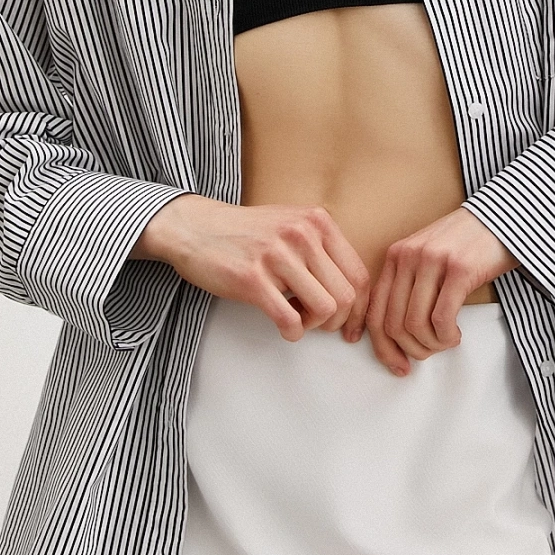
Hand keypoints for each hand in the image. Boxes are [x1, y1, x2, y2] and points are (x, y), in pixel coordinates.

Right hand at [131, 195, 371, 342]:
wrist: (195, 227)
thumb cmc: (247, 233)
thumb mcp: (292, 224)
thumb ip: (322, 249)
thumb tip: (352, 293)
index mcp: (317, 221)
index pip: (358, 274)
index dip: (360, 309)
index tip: (351, 327)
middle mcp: (302, 234)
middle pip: (346, 295)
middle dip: (337, 320)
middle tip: (318, 324)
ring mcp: (277, 256)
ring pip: (325, 308)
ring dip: (314, 325)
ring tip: (297, 318)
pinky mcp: (252, 279)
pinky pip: (291, 320)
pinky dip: (293, 332)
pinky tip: (284, 327)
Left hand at [360, 207, 518, 375]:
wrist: (502, 217)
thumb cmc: (466, 244)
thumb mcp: (426, 259)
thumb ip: (408, 287)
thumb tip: (396, 336)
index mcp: (395, 256)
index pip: (375, 311)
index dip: (382, 347)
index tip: (397, 365)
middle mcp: (408, 256)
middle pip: (393, 323)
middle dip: (411, 349)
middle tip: (429, 353)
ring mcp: (433, 261)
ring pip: (415, 324)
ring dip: (431, 345)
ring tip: (446, 341)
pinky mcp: (459, 269)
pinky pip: (441, 318)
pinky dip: (447, 336)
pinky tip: (456, 335)